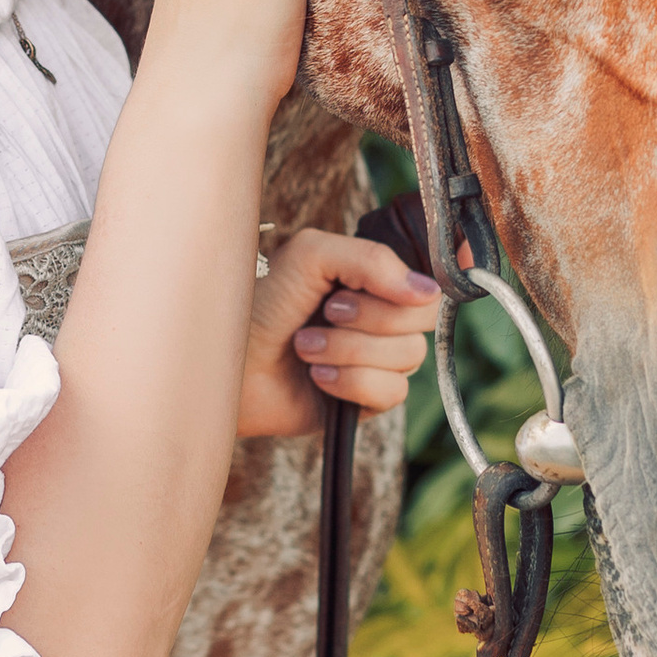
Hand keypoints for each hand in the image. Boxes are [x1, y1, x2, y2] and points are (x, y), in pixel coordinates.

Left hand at [238, 226, 440, 439]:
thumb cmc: (260, 304)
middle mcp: (379, 319)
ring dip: (350, 350)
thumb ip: (372, 260)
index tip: (361, 292)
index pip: (424, 283)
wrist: (229, 363)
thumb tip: (427, 291)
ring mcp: (375, 360)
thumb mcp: (310, 256)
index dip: (404, 291)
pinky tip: (318, 378)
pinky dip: (351, 383)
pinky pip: (392, 392)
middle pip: (422, 320)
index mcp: (371, 280)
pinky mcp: (366, 399)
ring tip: (306, 348)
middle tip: (325, 314)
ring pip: (408, 357)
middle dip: (369, 318)